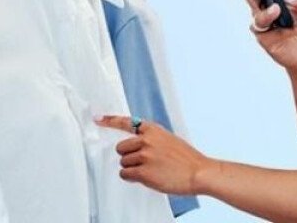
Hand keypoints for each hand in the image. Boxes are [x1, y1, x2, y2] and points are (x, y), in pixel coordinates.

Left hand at [95, 115, 216, 195]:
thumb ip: (152, 140)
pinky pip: (125, 174)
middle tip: (144, 162)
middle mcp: (147, 140)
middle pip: (121, 148)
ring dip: (132, 168)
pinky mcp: (143, 171)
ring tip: (150, 170)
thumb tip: (136, 147)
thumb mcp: (169, 140)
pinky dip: (132, 177)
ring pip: (123, 162)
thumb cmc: (186, 159)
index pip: (127, 122)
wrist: (199, 172)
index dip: (110, 120)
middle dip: (128, 156)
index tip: (97, 118)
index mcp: (153, 130)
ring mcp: (144, 155)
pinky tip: (147, 177)